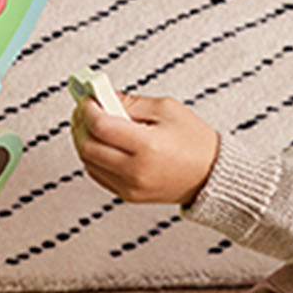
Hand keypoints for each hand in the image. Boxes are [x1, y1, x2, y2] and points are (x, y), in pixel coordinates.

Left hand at [73, 91, 219, 207]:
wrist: (212, 175)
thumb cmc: (195, 141)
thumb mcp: (167, 109)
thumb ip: (131, 102)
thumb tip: (103, 97)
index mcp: (147, 147)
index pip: (100, 126)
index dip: (88, 109)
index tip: (88, 98)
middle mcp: (135, 171)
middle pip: (87, 146)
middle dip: (80, 124)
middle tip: (84, 109)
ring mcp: (130, 187)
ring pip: (88, 162)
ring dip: (83, 140)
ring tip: (92, 123)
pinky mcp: (128, 195)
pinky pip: (97, 174)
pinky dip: (93, 157)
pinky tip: (101, 143)